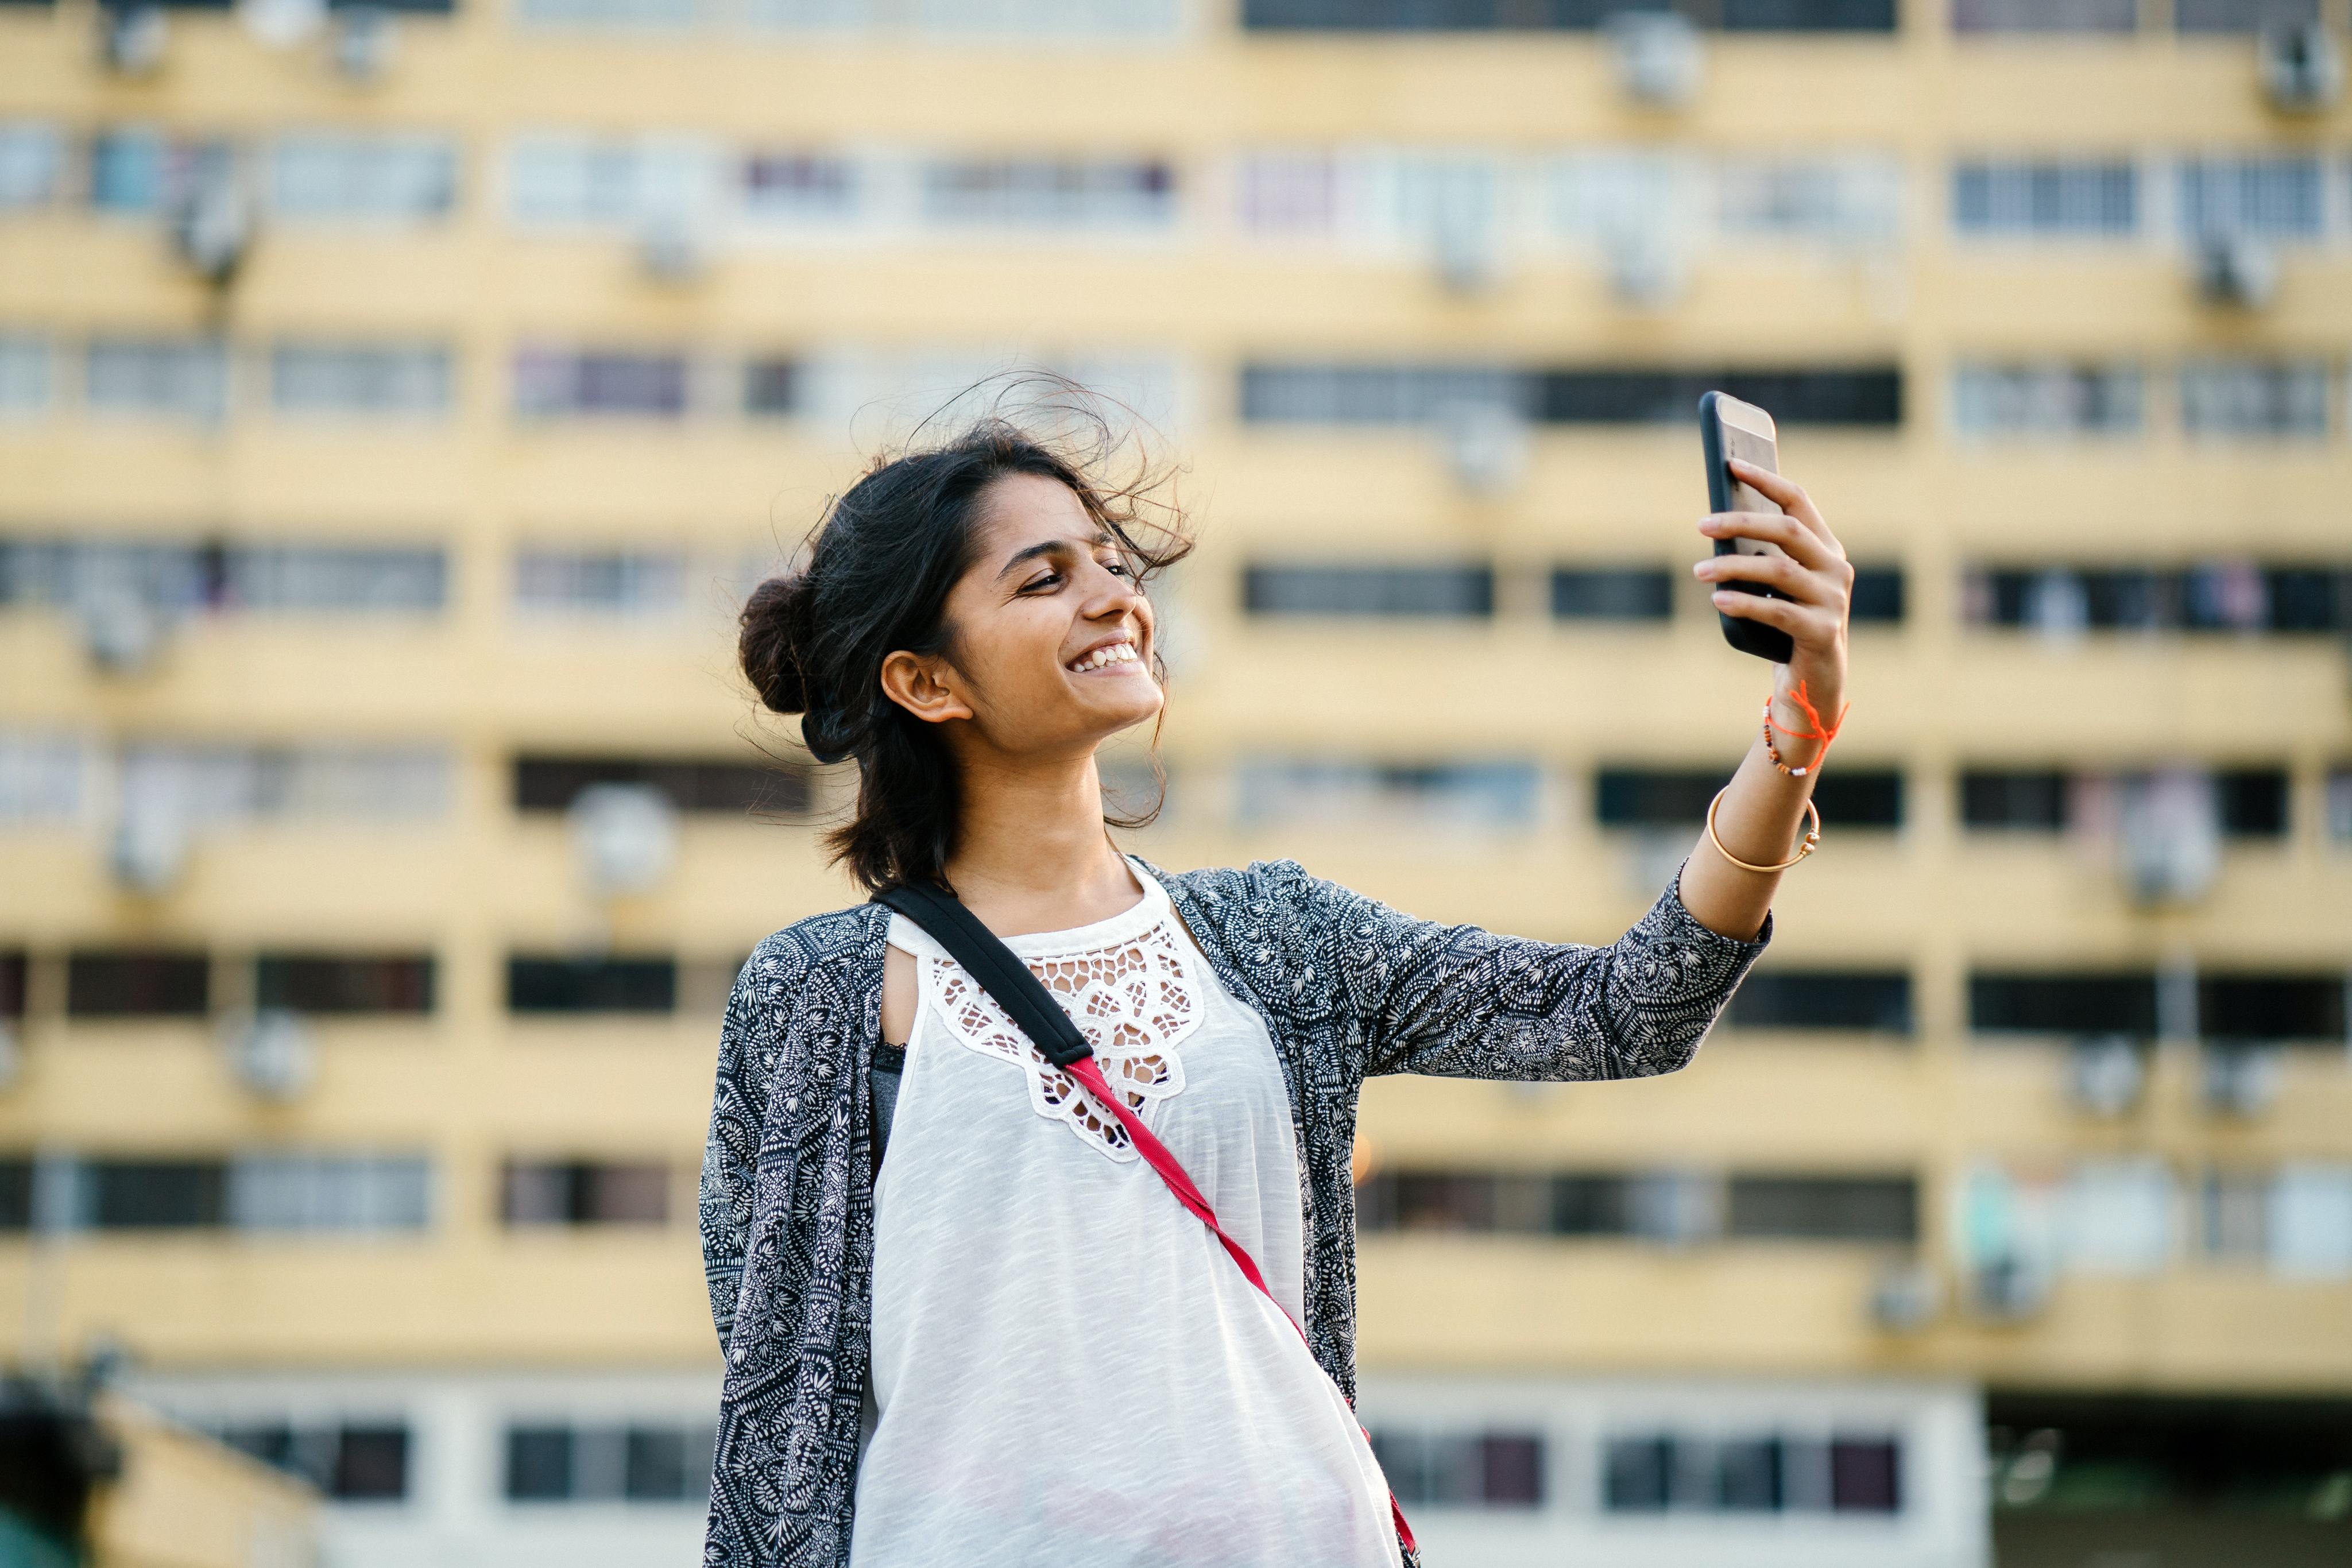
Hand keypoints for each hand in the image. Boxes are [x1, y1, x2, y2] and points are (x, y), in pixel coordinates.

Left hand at [1692, 458, 1851, 744]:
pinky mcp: (1823, 631)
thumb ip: (1762, 556)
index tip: (1731, 464)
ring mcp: (1834, 600)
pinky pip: (1777, 611)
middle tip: (1701, 525)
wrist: (1813, 682)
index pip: (1798, 501)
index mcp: (1826, 549)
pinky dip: (1744, 603)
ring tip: (1698, 570)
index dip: (1765, 480)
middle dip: (1741, 522)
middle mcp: (1836, 568)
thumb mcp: (1776, 587)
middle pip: (1788, 530)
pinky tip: (1718, 600)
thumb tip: (1716, 525)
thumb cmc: (1785, 627)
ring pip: (1779, 569)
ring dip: (1733, 566)